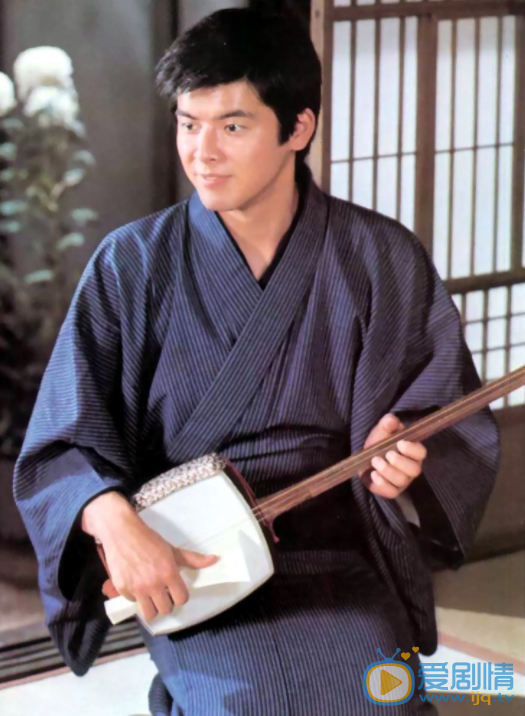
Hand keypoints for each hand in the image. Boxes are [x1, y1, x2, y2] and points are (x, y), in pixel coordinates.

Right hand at [82, 492, 218, 619]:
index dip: (180, 596)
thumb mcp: (172, 549)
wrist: (122, 532)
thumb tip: (214, 559)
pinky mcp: (122, 589)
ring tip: (151, 597)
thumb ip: (192, 559)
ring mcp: (136, 588)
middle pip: (166, 610)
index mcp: (168, 573)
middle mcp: (153, 584)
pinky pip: (132, 602)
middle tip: (163, 594)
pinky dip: (135, 597)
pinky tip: (136, 585)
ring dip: (151, 607)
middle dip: (166, 603)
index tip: (176, 591)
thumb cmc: (149, 540)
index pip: (181, 599)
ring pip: (149, 614)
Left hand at [359, 413, 426, 498]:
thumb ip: (388, 423)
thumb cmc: (379, 442)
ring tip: (375, 461)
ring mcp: (403, 481)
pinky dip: (382, 483)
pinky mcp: (392, 491)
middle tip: (387, 454)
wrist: (365, 458)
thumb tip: (392, 420)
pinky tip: (374, 474)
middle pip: (414, 470)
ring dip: (387, 470)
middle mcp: (411, 468)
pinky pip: (392, 492)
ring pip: (401, 480)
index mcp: (413, 452)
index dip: (412, 449)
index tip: (399, 443)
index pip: (421, 453)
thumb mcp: (382, 430)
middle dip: (399, 461)